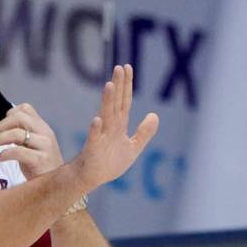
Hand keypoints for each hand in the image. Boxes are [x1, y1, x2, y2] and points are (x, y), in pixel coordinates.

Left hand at [0, 103, 63, 178]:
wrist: (57, 186)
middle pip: (19, 117)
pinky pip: (19, 151)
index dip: (9, 115)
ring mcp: (45, 146)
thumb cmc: (40, 168)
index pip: (25, 109)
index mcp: (42, 127)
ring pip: (16, 133)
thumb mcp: (32, 146)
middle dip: (1, 126)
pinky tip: (0, 158)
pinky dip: (5, 153)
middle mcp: (45, 133)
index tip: (1, 128)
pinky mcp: (41, 160)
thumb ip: (21, 136)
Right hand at [73, 64, 158, 189]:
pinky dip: (95, 129)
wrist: (91, 179)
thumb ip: (144, 132)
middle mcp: (109, 127)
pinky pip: (94, 139)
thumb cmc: (110, 163)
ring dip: (107, 101)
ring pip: (106, 116)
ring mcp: (101, 137)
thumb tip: (154, 115)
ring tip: (109, 86)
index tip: (127, 67)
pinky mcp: (93, 150)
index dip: (127, 85)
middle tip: (119, 68)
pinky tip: (97, 120)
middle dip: (118, 86)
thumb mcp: (133, 148)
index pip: (125, 101)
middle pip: (115, 103)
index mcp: (119, 125)